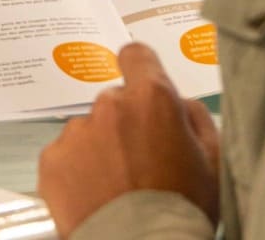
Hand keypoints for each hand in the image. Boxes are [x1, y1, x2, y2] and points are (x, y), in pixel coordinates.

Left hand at [37, 43, 220, 236]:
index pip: (136, 55)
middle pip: (115, 102)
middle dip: (125, 124)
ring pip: (89, 131)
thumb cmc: (183, 208)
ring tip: (115, 186)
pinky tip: (93, 196)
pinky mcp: (51, 160)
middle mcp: (109, 105)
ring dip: (99, 149)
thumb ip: (195, 118)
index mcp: (151, 98)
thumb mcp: (213, 160)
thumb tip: (178, 103)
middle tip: (138, 163)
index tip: (142, 87)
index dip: (140, 69)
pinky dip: (76, 172)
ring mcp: (77, 132)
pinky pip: (65, 156)